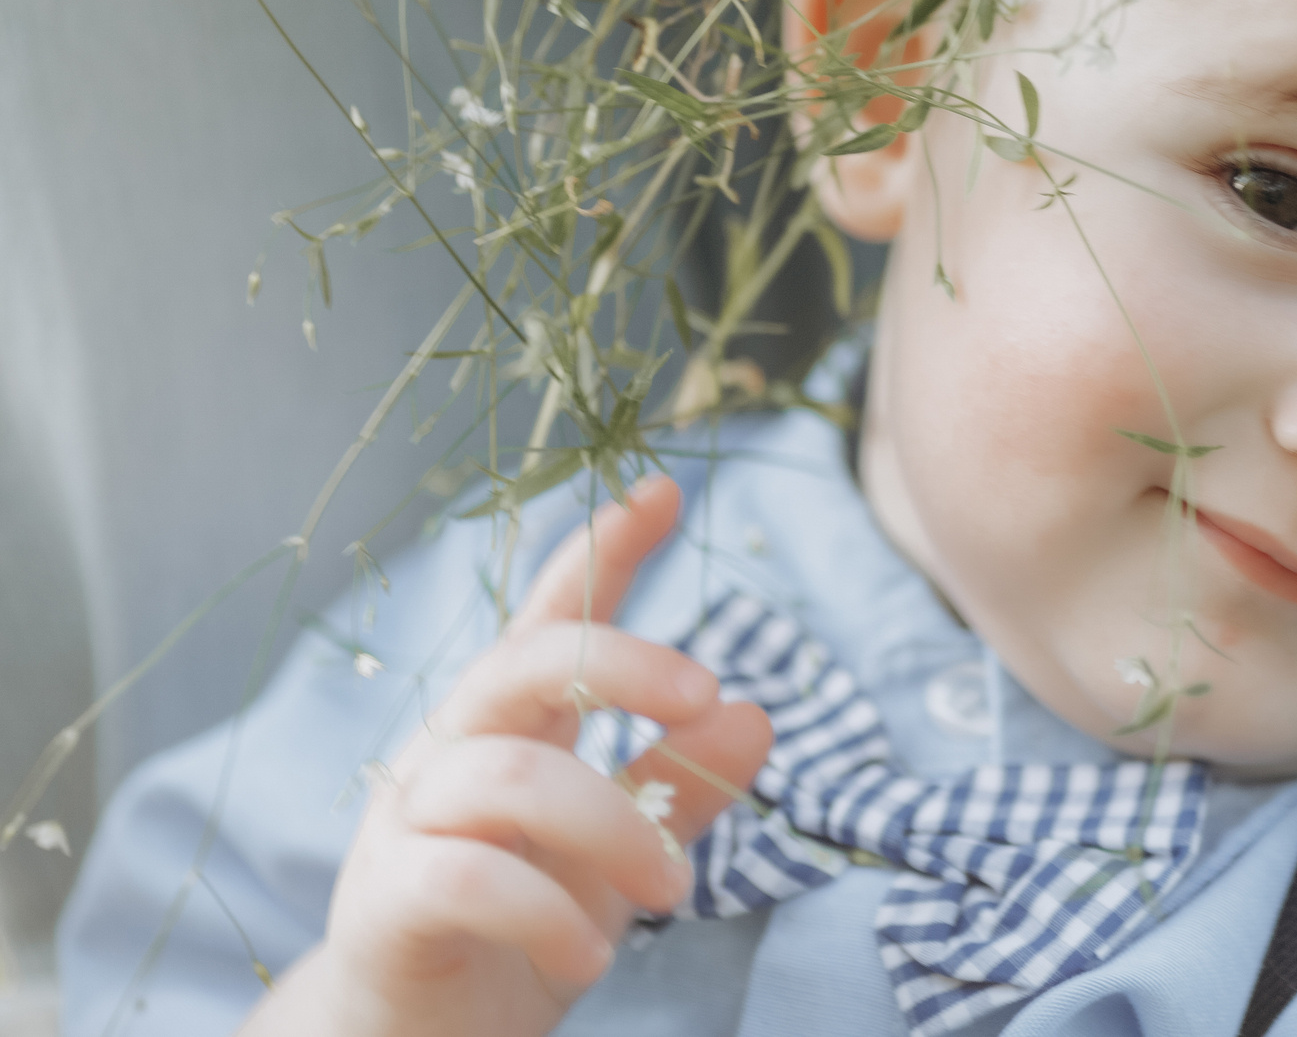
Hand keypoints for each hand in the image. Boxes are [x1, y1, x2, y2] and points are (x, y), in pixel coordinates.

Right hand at [238, 477, 772, 1036]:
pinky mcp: (385, 903)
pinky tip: (591, 958)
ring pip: (512, 776)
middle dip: (627, 662)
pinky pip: (465, 877)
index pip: (552, 616)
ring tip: (673, 890)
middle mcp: (448, 754)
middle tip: (709, 696)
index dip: (602, 551)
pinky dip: (545, 913)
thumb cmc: (515, 934)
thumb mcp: (618, 857)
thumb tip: (758, 712)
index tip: (664, 491)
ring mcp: (406, 825)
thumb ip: (679, 787)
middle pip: (524, 661)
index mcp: (507, 728)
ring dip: (615, 828)